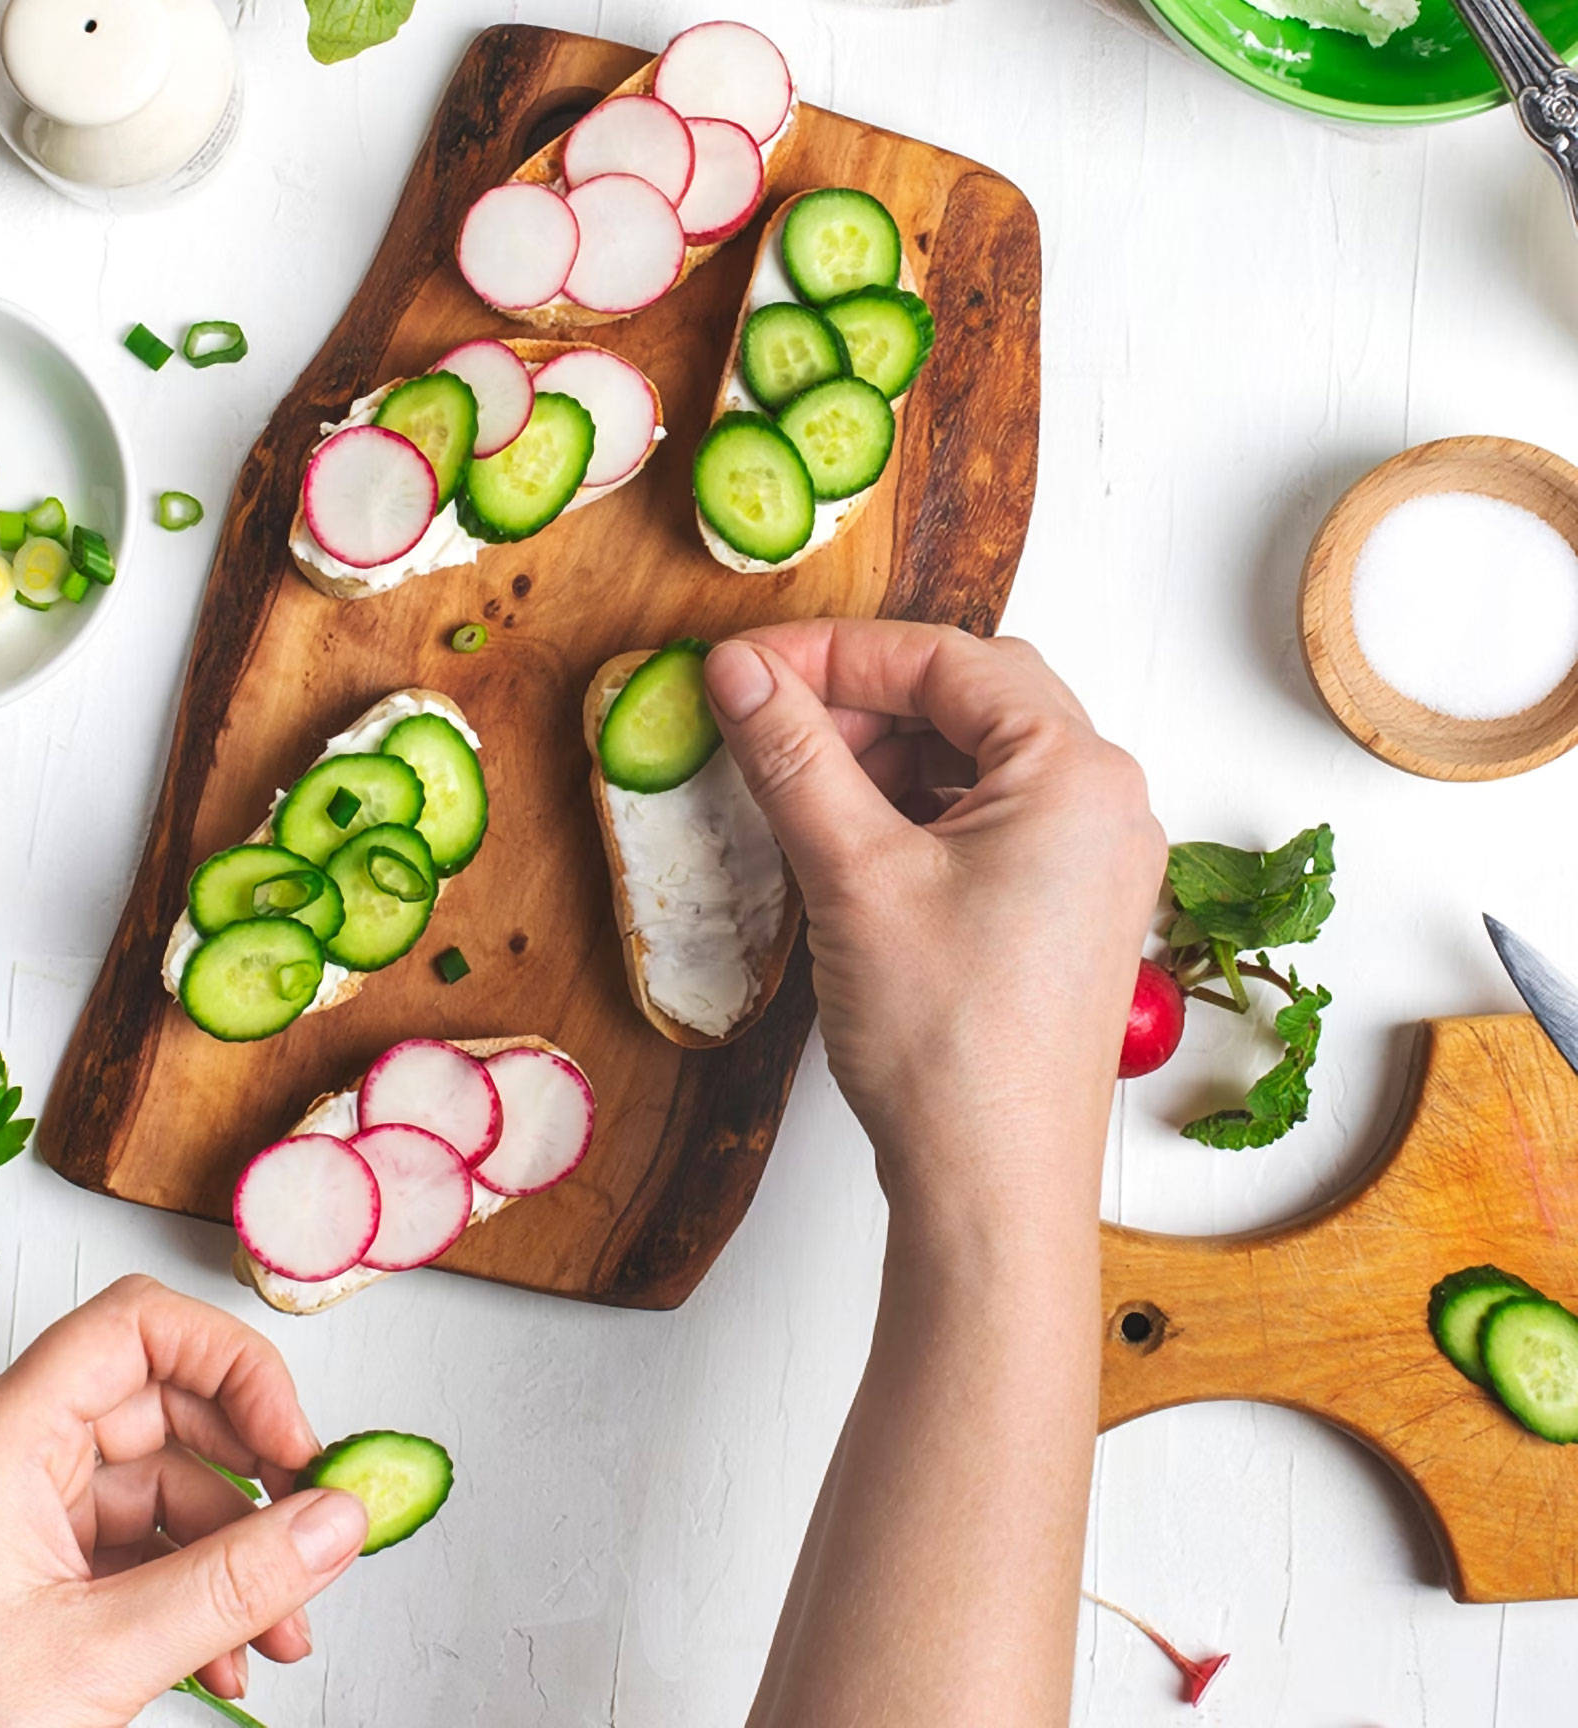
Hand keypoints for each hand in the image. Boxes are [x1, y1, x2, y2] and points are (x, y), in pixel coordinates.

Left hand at [0, 1275, 368, 1727]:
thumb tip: (336, 1522)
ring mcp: (12, 1519)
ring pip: (157, 1492)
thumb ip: (232, 1585)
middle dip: (249, 1477)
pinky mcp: (20, 1579)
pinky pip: (129, 1555)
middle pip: (161, 1408)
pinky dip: (186, 1598)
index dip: (231, 1364)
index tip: (291, 1441)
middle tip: (311, 1530)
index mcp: (2, 1437)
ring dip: (230, 1559)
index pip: (137, 1326)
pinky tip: (225, 1662)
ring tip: (279, 1634)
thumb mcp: (98, 1659)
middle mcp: (6, 1458)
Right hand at [704, 622, 1164, 1221]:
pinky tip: (845, 836)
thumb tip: (740, 672)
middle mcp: (1105, 804)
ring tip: (796, 784)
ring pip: (975, 758)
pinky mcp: (1064, 910)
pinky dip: (912, 808)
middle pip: (970, 697)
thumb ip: (792, 756)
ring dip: (884, 754)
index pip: (945, 660)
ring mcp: (1092, 861)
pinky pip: (986, 818)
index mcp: (1077, 773)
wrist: (993, 1192)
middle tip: (767, 719)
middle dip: (861, 699)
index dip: (832, 654)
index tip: (745, 667)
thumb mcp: (851, 874)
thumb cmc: (949, 1045)